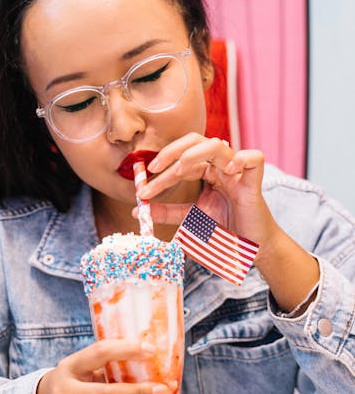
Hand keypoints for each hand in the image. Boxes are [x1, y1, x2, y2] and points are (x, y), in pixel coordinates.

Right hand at [35, 339, 169, 393]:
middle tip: (162, 391)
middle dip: (137, 393)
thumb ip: (108, 368)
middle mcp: (65, 393)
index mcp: (70, 367)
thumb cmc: (71, 383)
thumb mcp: (80, 369)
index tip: (151, 350)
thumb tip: (153, 368)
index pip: (100, 353)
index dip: (126, 350)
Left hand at [137, 133, 319, 312]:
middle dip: (171, 151)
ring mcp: (237, 174)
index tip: (143, 191)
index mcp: (206, 174)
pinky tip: (229, 169)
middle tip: (154, 167)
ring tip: (180, 167)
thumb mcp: (189, 221)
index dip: (161, 173)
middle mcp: (220, 169)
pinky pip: (255, 158)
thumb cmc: (222, 233)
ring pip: (218, 146)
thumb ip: (167, 213)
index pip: (180, 163)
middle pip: (196, 142)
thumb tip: (138, 209)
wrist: (248, 251)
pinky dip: (242, 158)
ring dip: (195, 153)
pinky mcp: (254, 184)